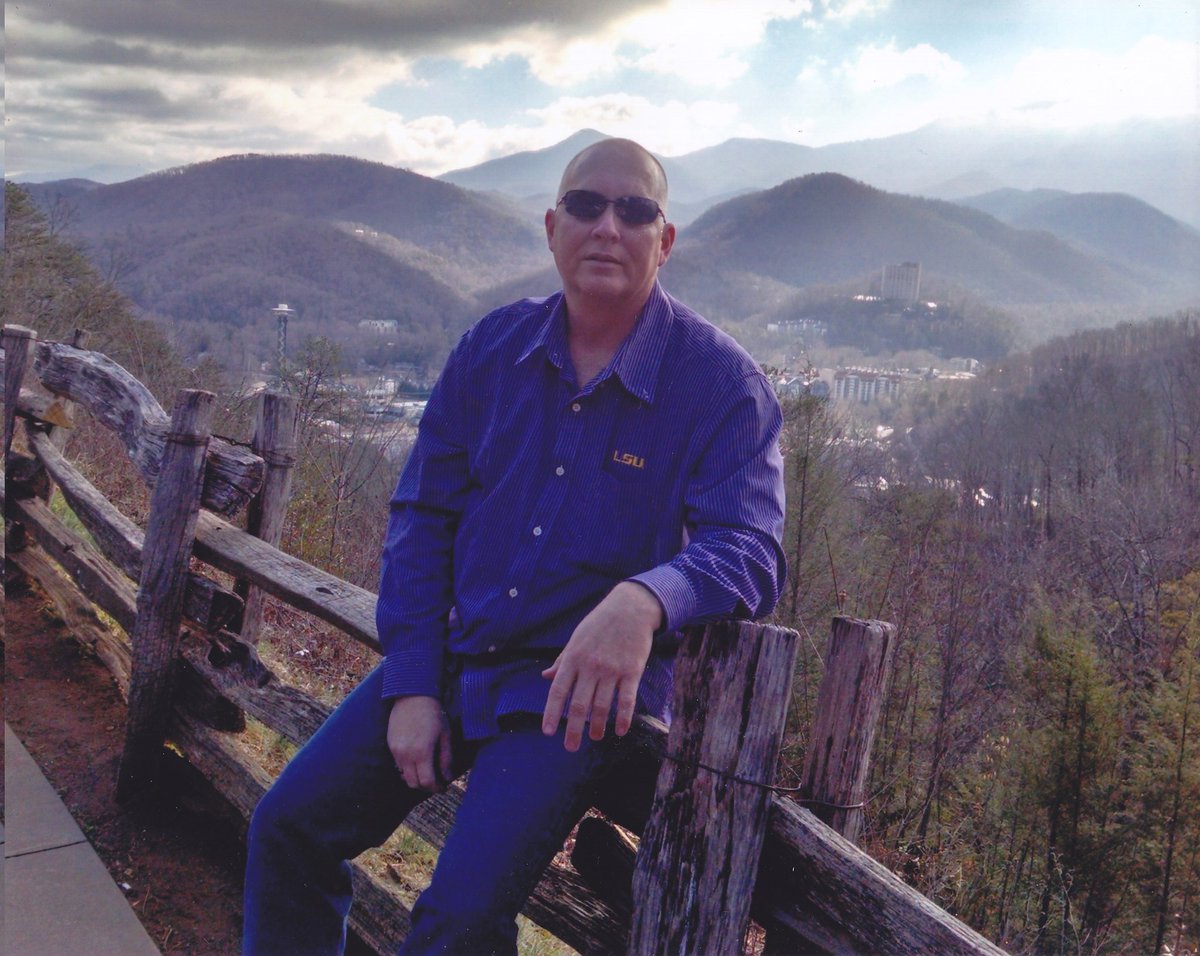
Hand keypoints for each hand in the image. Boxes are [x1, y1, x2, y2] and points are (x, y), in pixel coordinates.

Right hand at [387, 695, 452, 791]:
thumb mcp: (445, 735)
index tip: (443, 787)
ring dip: (415, 778)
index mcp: (422, 752)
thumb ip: (446, 758)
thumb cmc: (433, 713)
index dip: (436, 788)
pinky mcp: (390, 745)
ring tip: (427, 772)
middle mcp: (406, 754)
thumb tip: (447, 777)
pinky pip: (398, 764)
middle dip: (425, 787)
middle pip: (413, 783)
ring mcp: (396, 750)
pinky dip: (408, 768)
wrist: (412, 695)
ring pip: (404, 775)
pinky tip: (417, 761)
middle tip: (435, 782)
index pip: (426, 782)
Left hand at [541, 581, 662, 751]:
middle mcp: (590, 667)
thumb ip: (562, 660)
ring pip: (602, 706)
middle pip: (579, 705)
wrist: (631, 608)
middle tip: (571, 747)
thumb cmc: (600, 623)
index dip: (552, 713)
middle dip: (574, 730)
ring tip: (595, 737)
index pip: (558, 691)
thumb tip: (546, 677)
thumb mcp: (576, 639)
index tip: (548, 732)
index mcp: (573, 658)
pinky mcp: (632, 671)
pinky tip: (620, 731)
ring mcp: (612, 670)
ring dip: (597, 727)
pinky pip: (627, 701)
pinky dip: (623, 718)